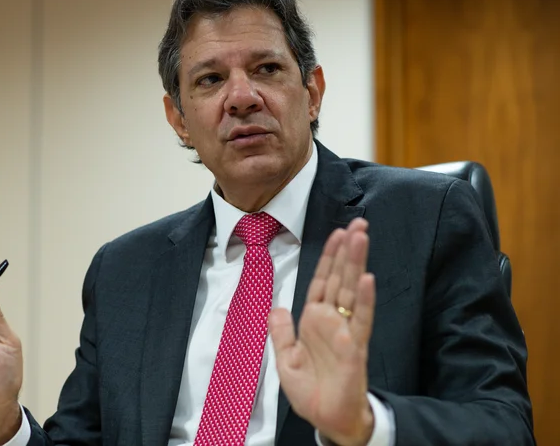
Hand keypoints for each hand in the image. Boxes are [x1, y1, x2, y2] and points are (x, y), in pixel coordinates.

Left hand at [269, 218, 375, 445]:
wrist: (328, 419)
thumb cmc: (310, 391)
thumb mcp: (285, 359)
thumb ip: (281, 332)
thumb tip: (277, 306)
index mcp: (314, 320)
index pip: (322, 281)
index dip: (329, 258)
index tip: (338, 233)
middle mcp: (332, 321)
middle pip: (340, 278)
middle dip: (348, 251)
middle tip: (358, 223)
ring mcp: (346, 331)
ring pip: (352, 291)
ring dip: (356, 264)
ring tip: (361, 237)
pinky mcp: (355, 348)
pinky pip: (361, 320)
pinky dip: (364, 299)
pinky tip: (367, 278)